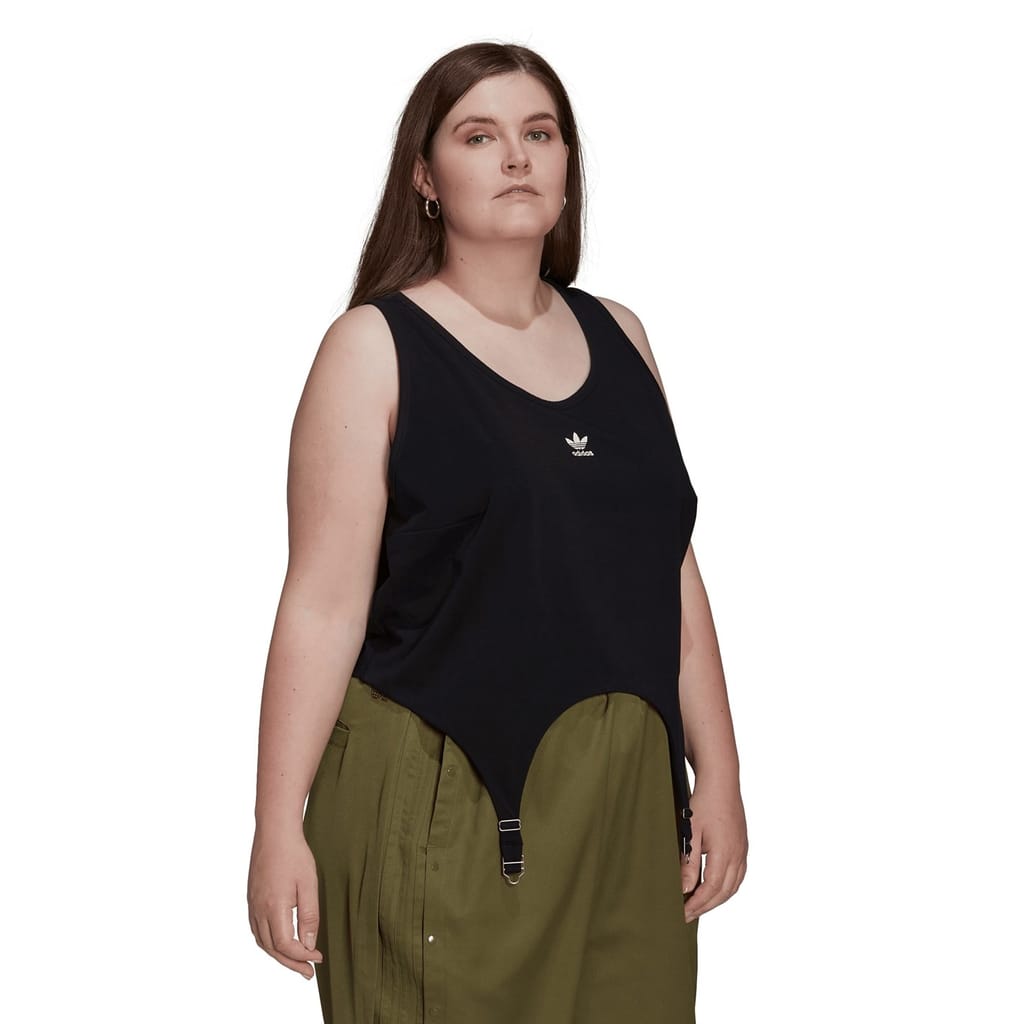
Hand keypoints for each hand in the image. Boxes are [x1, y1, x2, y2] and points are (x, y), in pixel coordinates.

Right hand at [247, 827, 323, 979]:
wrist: (274, 831)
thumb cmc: (294, 854)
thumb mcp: (309, 884)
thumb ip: (309, 916)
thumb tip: (308, 944)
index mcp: (273, 907)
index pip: (285, 945)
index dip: (302, 956)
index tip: (318, 959)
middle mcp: (259, 910)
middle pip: (272, 948)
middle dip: (290, 963)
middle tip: (308, 972)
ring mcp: (253, 904)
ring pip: (262, 941)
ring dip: (279, 955)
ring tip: (296, 961)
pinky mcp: (252, 898)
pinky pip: (257, 929)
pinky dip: (269, 942)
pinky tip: (280, 942)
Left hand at [679, 779, 747, 922]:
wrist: (721, 780)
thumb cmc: (704, 802)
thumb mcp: (691, 832)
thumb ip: (690, 862)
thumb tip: (685, 889)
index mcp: (726, 853)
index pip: (712, 889)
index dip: (697, 904)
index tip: (683, 913)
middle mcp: (738, 855)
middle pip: (724, 892)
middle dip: (705, 906)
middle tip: (687, 915)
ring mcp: (742, 851)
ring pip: (733, 886)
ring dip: (717, 899)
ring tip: (698, 906)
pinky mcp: (742, 845)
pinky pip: (738, 875)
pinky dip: (726, 887)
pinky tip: (715, 889)